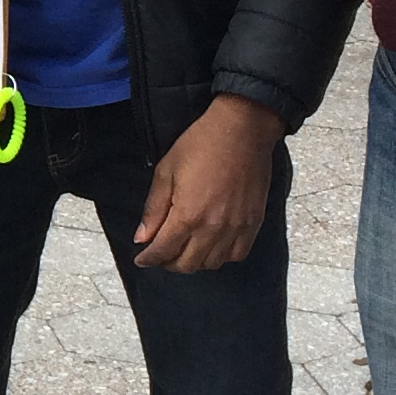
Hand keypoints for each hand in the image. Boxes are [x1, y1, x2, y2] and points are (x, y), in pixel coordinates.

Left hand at [133, 94, 284, 273]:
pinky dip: (221, 257)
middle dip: (168, 263)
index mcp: (188, 215)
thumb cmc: (201, 144)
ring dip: (194, 261)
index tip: (142, 259)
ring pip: (211, 263)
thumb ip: (154, 209)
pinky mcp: (253, 223)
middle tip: (160, 253)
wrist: (242, 130)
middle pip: (187, 264)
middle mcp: (213, 228)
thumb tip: (142, 237)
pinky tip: (211, 245)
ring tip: (184, 249)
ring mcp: (236, 228)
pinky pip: (237, 254)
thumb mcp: (166, 171)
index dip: (148, 259)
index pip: (163, 251)